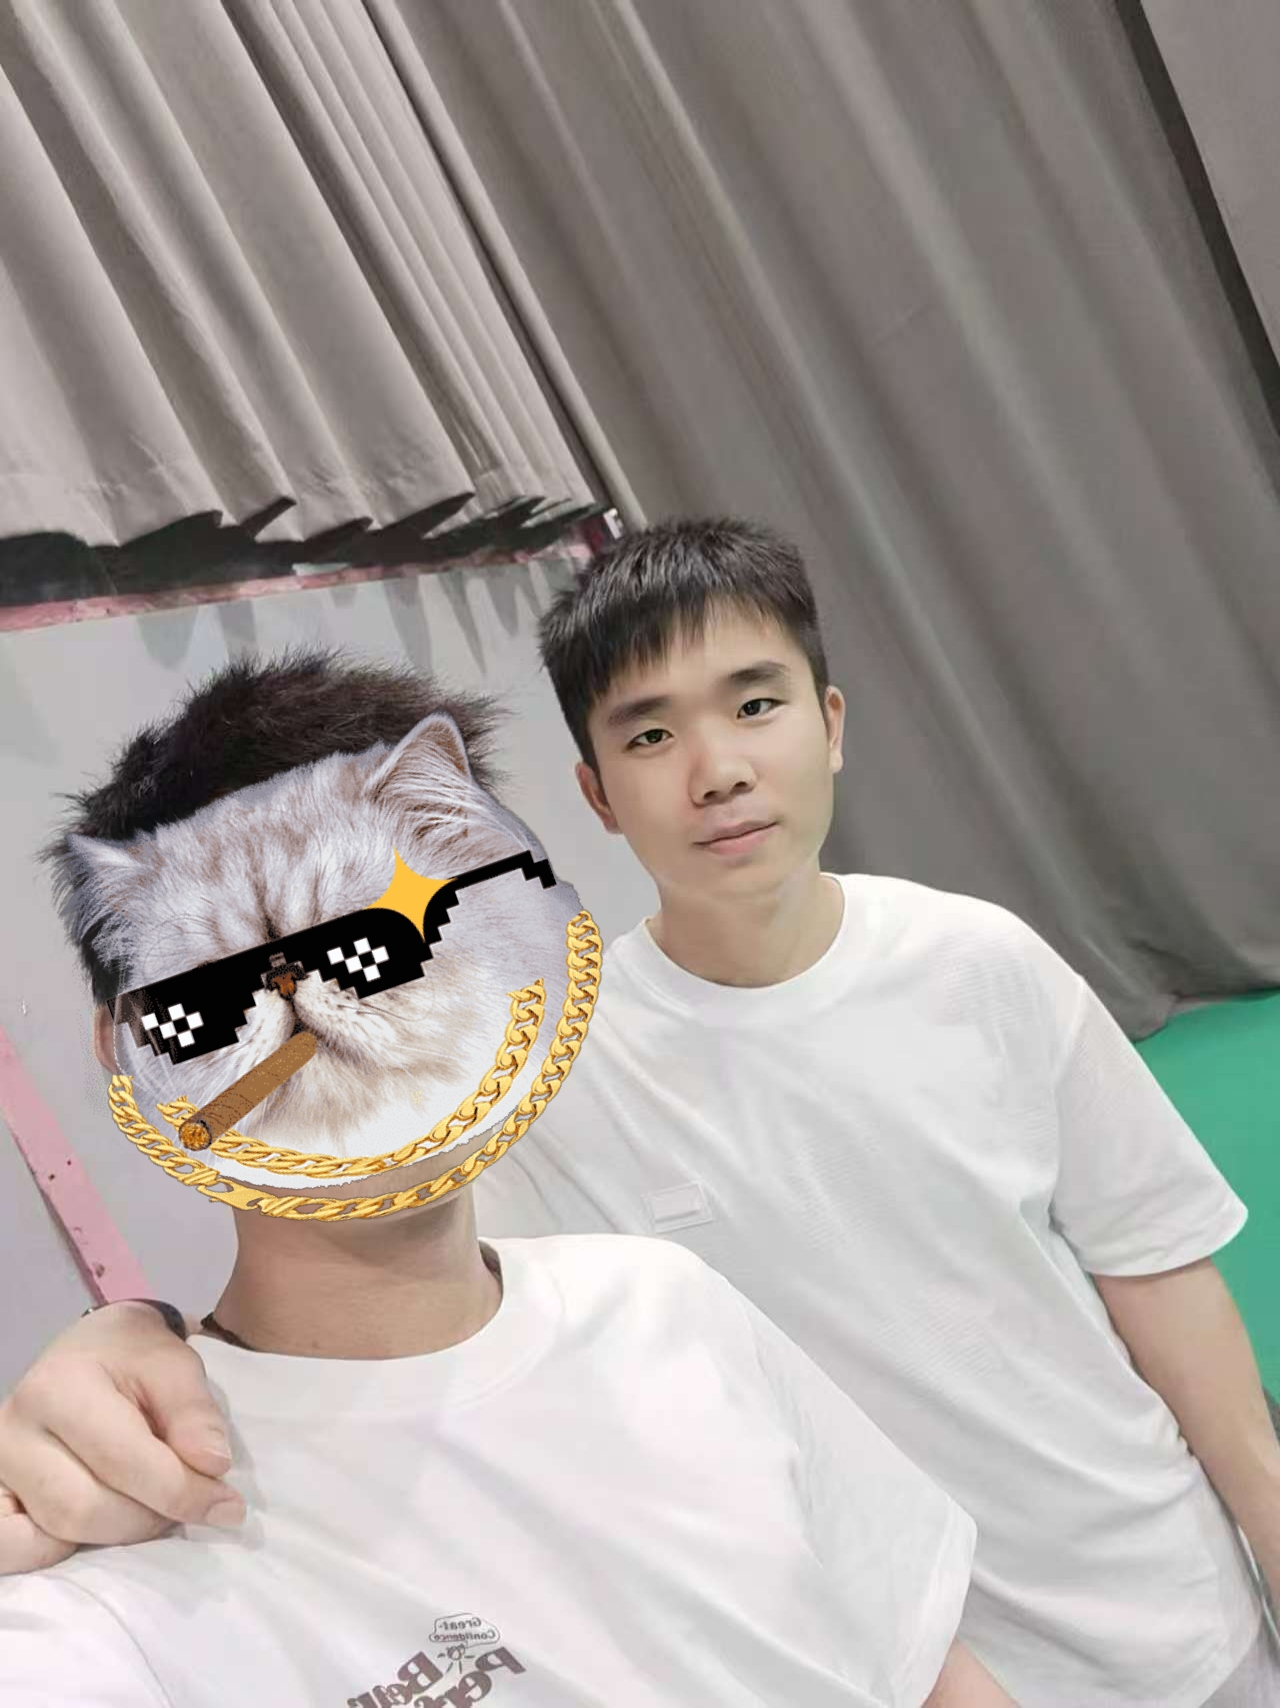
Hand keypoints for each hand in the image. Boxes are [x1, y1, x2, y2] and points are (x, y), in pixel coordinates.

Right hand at [0, 1302, 244, 1573]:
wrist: (90, 1351)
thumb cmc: (133, 1358)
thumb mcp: (174, 1364)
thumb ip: (194, 1412)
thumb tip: (213, 1466)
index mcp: (59, 1386)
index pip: (123, 1460)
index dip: (182, 1491)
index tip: (227, 1506)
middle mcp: (13, 1429)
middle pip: (85, 1509)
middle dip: (150, 1517)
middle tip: (189, 1503)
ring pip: (58, 1533)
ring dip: (119, 1535)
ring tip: (150, 1505)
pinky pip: (12, 1550)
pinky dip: (57, 1554)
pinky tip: (98, 1530)